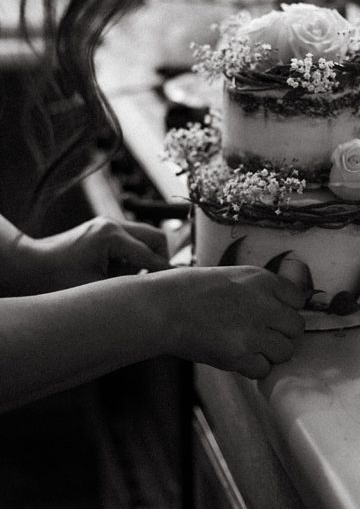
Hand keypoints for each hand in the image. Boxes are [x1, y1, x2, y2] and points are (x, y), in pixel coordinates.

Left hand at [22, 217, 170, 292]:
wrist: (29, 266)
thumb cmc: (57, 279)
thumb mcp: (97, 286)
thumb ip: (130, 283)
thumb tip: (156, 285)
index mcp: (111, 236)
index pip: (149, 254)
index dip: (164, 271)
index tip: (179, 283)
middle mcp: (112, 224)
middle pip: (155, 237)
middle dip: (160, 258)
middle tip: (157, 280)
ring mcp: (108, 223)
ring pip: (145, 236)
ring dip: (147, 256)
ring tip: (134, 277)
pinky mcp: (104, 228)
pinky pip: (132, 238)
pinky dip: (134, 253)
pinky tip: (121, 271)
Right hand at [155, 266, 305, 378]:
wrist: (163, 308)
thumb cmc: (191, 290)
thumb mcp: (234, 277)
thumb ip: (261, 290)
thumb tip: (280, 307)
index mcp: (263, 280)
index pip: (299, 298)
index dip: (287, 309)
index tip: (277, 314)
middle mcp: (264, 305)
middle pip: (296, 327)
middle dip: (283, 333)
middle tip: (265, 335)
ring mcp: (253, 332)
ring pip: (285, 351)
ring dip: (271, 353)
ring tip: (252, 348)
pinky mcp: (238, 356)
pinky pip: (264, 369)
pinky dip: (254, 368)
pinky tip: (240, 358)